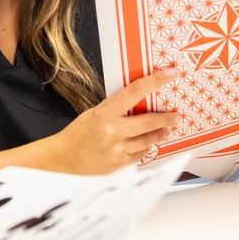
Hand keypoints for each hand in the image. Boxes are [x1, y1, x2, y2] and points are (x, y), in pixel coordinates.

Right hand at [50, 68, 178, 172]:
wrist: (62, 159)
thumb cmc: (77, 134)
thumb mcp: (94, 113)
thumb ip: (116, 109)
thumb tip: (141, 102)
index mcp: (104, 113)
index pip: (135, 92)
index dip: (156, 81)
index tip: (170, 74)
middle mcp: (112, 131)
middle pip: (149, 121)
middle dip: (166, 118)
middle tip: (175, 115)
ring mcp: (116, 150)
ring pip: (148, 140)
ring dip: (159, 134)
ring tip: (166, 130)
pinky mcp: (118, 165)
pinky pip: (140, 155)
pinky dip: (145, 148)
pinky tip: (148, 144)